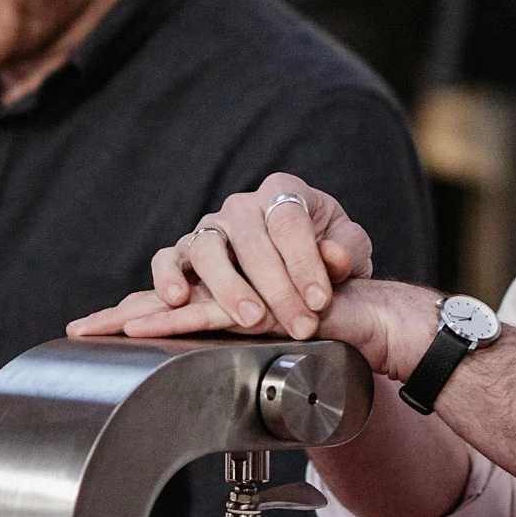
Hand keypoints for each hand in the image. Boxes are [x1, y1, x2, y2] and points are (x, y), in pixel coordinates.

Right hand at [71, 176, 394, 349]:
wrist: (300, 268)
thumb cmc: (325, 254)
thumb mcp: (348, 248)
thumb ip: (345, 250)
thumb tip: (333, 256)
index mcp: (284, 192)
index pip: (288, 221)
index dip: (305, 261)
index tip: (319, 300)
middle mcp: (242, 206)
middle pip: (249, 237)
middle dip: (276, 286)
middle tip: (298, 324)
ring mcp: (211, 228)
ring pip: (207, 248)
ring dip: (228, 286)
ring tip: (251, 319)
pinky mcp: (186, 254)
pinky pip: (167, 259)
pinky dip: (167, 277)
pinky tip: (177, 299)